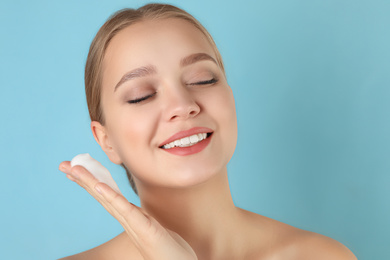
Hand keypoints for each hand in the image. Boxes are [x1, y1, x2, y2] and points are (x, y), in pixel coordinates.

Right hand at [59, 161, 196, 259]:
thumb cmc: (166, 248)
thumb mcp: (150, 226)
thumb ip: (139, 216)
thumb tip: (132, 207)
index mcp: (128, 216)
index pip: (105, 195)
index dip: (89, 181)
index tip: (74, 168)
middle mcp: (126, 219)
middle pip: (100, 195)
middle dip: (82, 179)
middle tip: (63, 164)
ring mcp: (133, 224)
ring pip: (108, 200)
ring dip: (90, 183)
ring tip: (74, 170)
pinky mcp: (144, 228)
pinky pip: (125, 210)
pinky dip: (111, 197)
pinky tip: (99, 186)